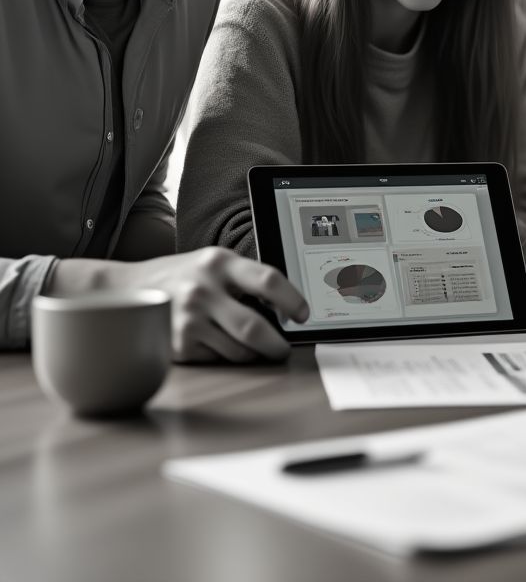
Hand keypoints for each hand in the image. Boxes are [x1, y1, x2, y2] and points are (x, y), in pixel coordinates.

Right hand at [51, 248, 309, 362]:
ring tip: (249, 344)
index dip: (292, 300)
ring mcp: (188, 319)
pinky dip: (225, 356)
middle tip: (283, 349)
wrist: (127, 290)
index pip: (268, 281)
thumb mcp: (213, 263)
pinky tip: (214, 341)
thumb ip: (245, 278)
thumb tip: (286, 307)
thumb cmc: (183, 276)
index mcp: (219, 262)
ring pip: (239, 350)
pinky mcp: (177, 345)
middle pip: (255, 328)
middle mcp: (202, 289)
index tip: (303, 314)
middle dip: (277, 345)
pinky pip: (218, 359)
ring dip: (252, 353)